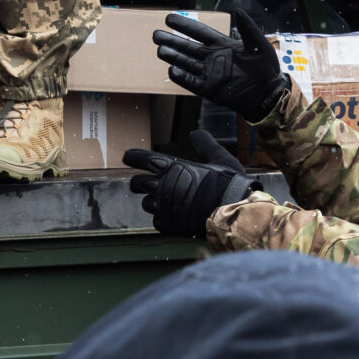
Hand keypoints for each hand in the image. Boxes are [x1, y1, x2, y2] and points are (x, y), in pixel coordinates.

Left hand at [123, 132, 255, 238]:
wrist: (232, 213)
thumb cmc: (228, 183)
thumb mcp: (219, 157)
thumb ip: (205, 144)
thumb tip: (195, 133)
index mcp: (172, 167)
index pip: (143, 159)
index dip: (133, 157)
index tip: (126, 157)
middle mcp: (163, 186)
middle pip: (137, 183)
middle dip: (138, 183)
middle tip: (140, 184)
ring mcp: (164, 207)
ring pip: (146, 203)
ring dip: (153, 201)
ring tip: (165, 201)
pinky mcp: (169, 224)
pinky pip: (157, 221)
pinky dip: (163, 218)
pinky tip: (173, 215)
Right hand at [152, 11, 289, 123]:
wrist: (268, 94)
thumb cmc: (266, 69)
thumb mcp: (260, 45)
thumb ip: (249, 29)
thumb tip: (238, 11)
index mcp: (223, 45)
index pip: (199, 32)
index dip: (184, 26)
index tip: (169, 18)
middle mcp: (212, 58)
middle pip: (187, 47)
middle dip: (172, 41)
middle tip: (156, 34)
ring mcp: (210, 74)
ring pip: (186, 63)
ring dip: (173, 57)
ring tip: (160, 50)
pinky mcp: (210, 89)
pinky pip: (192, 82)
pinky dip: (182, 77)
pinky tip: (172, 70)